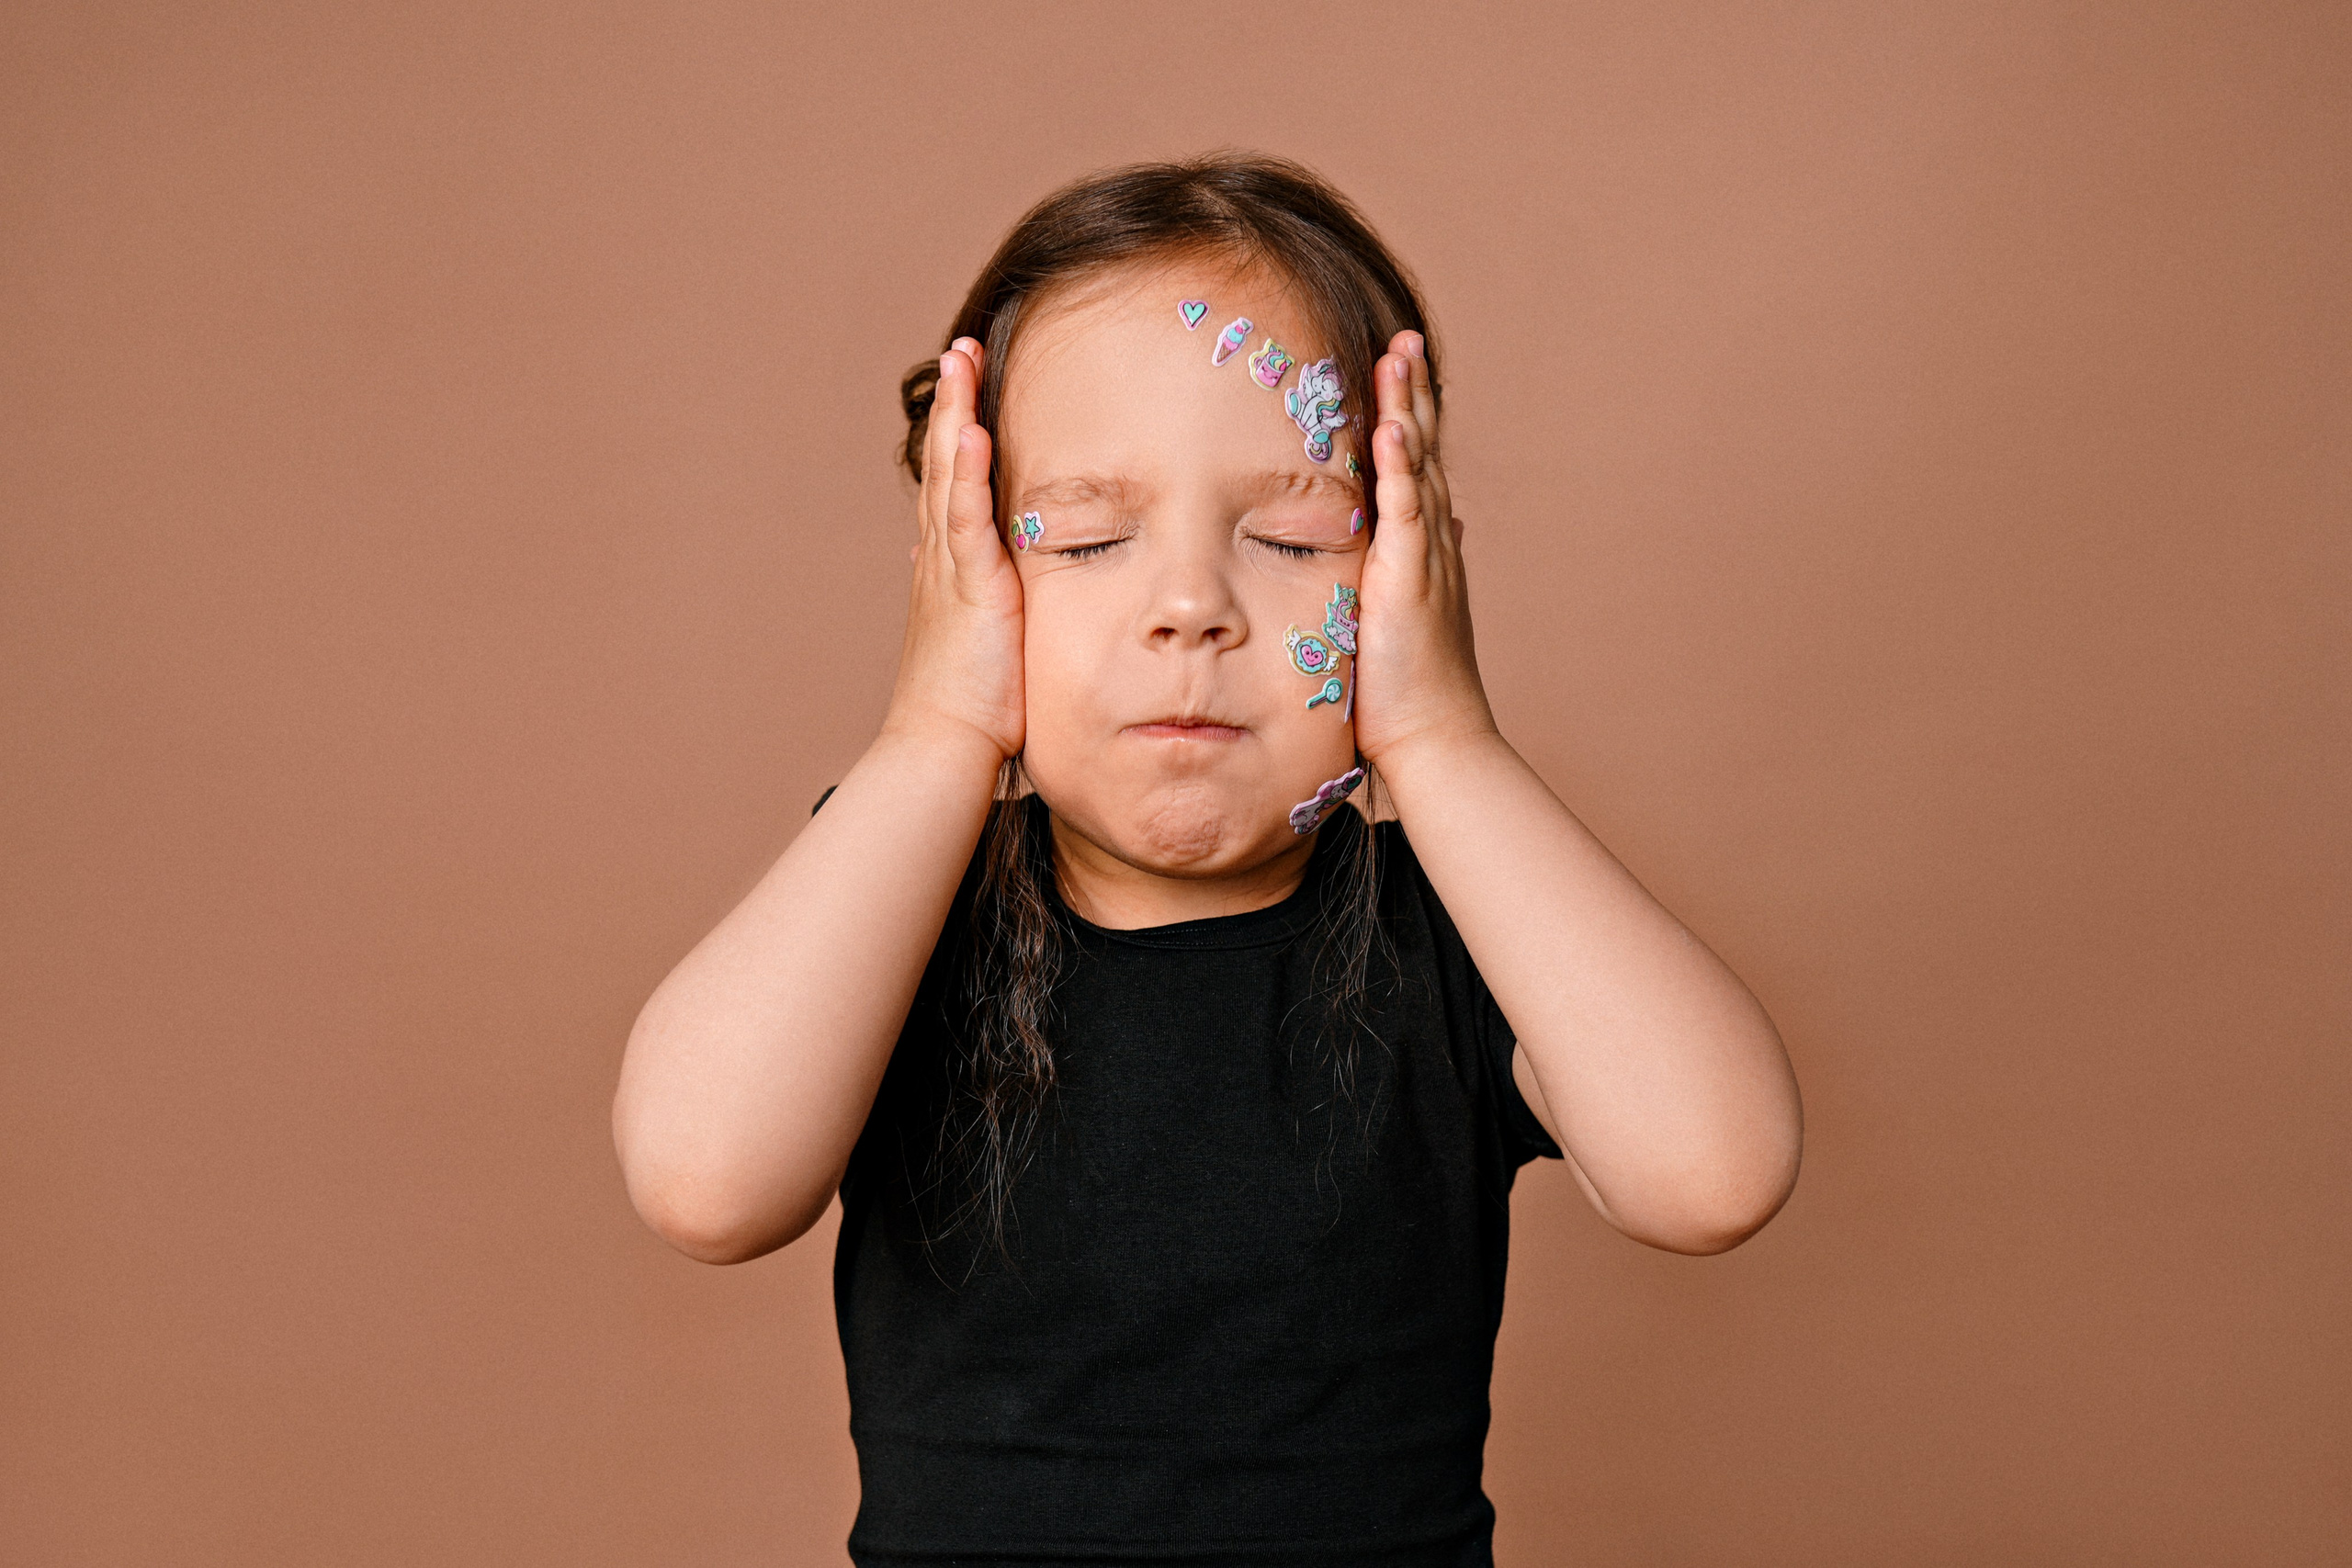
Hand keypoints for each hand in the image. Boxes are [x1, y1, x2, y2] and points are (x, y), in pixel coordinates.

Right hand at [881, 338, 1025, 762]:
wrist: (944, 746)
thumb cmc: (969, 707)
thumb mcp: (975, 639)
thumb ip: (972, 600)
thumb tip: (944, 574)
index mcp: (949, 568)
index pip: (954, 485)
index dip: (959, 435)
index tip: (968, 388)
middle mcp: (942, 559)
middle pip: (947, 465)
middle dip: (954, 406)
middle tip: (961, 351)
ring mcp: (951, 570)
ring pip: (953, 478)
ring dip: (957, 419)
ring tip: (962, 365)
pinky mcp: (970, 589)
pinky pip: (968, 521)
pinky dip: (969, 475)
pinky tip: (973, 435)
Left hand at [1351, 330, 1499, 770]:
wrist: (1436, 736)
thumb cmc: (1416, 687)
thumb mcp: (1414, 611)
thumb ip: (1423, 562)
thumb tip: (1448, 524)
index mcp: (1426, 547)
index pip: (1417, 467)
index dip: (1411, 416)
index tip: (1398, 368)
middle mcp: (1433, 543)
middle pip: (1424, 450)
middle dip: (1414, 393)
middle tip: (1404, 337)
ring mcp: (1426, 558)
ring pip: (1419, 469)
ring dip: (1410, 410)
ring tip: (1399, 355)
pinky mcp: (1411, 581)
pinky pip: (1407, 515)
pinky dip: (1402, 470)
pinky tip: (1397, 430)